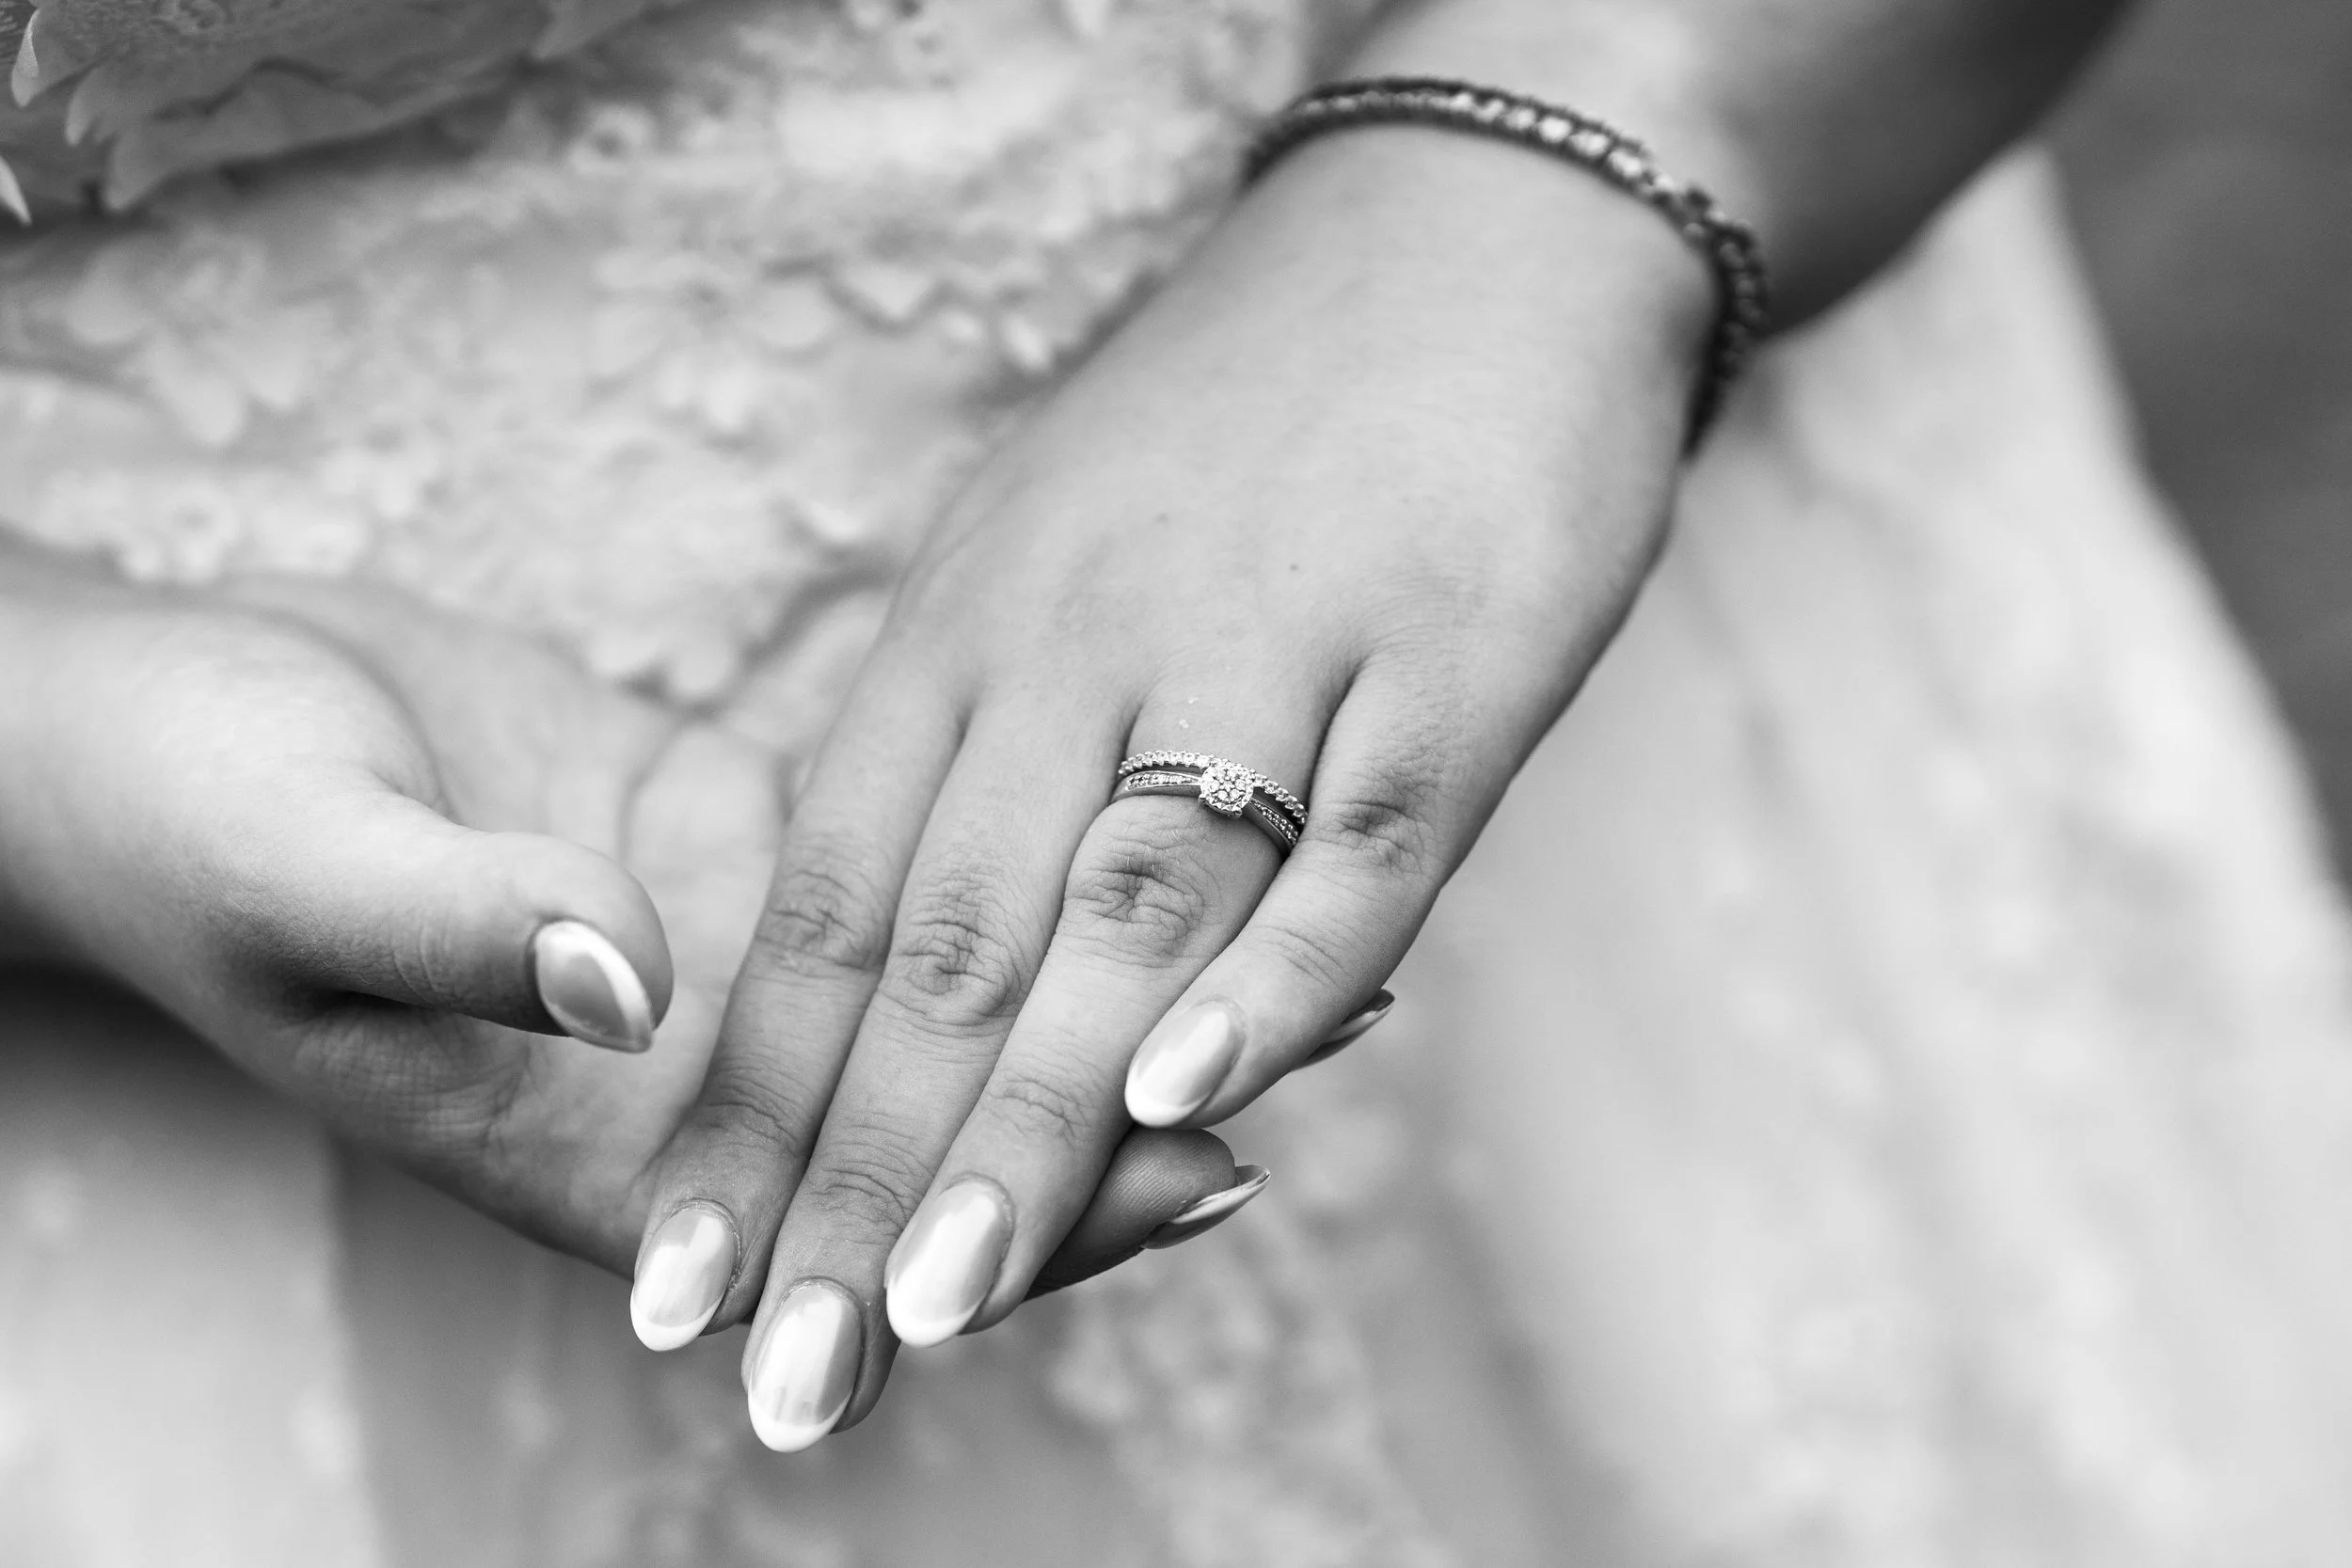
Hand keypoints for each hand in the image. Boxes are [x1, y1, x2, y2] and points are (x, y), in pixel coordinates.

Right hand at [0, 543, 1241, 1278]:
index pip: (869, 1194)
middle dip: (1134, 1081)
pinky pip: (906, 880)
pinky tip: (1152, 824)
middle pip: (951, 1109)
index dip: (1038, 1188)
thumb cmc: (184, 816)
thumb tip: (637, 981)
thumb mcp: (306, 870)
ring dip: (1105, 968)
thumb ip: (467, 930)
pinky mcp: (721, 847)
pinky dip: (1025, 864)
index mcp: (602, 1129)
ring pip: (952, 995)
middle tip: (1342, 1008)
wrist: (138, 737)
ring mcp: (718, 961)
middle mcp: (694, 1070)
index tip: (1215, 1147)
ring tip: (1304, 922)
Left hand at [639, 130, 1710, 1446]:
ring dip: (1020, 1115)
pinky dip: (1273, 978)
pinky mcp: (1443, 659)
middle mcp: (1084, 647)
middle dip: (856, 1173)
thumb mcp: (1059, 563)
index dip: (749, 1105)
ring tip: (939, 1302)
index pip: (822, 906)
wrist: (1466, 233)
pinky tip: (1188, 1105)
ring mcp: (1262, 647)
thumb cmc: (1246, 438)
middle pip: (942, 936)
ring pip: (1120, 908)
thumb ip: (991, 753)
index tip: (683, 1285)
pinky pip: (1351, 843)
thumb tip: (932, 971)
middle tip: (789, 1372)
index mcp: (970, 634)